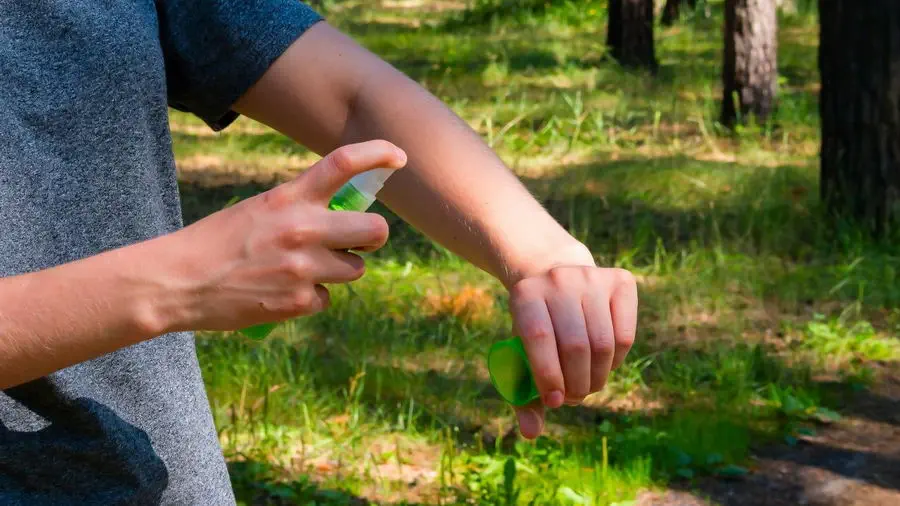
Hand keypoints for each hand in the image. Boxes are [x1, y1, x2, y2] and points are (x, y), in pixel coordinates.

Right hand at [153, 140, 406, 332]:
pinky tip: (283, 292)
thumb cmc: (216, 242)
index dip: (378, 153)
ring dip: (340, 269)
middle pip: (376, 229)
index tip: (398, 156)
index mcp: (289, 197)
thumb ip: (299, 208)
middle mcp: (303, 228)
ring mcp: (304, 267)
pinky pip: (328, 298)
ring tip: (304, 269)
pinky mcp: (299, 301)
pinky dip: (312, 297)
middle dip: (374, 236)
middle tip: (360, 240)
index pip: (343, 163)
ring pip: (356, 269)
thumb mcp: (258, 209)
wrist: (177, 281)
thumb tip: (342, 217)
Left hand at [508, 251, 637, 438]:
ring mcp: (592, 277)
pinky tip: (603, 365)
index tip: (553, 402)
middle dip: (576, 384)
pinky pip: (625, 336)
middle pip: (575, 345)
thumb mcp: (520, 352)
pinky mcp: (621, 280)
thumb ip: (522, 392)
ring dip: (597, 378)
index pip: (538, 338)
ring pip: (603, 344)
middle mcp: (559, 279)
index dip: (548, 375)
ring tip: (586, 386)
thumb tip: (531, 433)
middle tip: (572, 397)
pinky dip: (616, 362)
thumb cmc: (535, 326)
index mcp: (525, 294)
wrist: (554, 275)